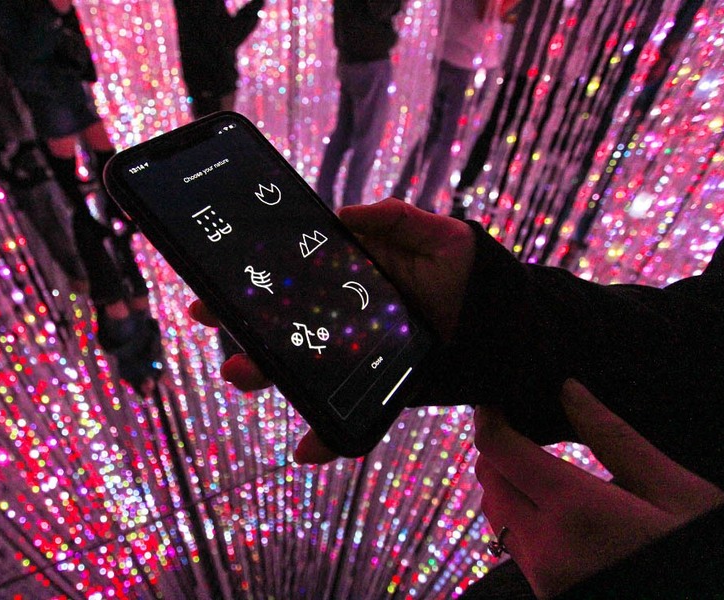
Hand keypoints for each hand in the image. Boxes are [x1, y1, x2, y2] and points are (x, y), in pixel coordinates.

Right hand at [189, 198, 475, 462]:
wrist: (510, 328)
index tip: (213, 291)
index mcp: (351, 278)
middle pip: (288, 328)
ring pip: (307, 370)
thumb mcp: (440, 237)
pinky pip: (350, 413)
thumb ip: (397, 219)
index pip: (292, 280)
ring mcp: (361, 354)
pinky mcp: (380, 387)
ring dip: (271, 376)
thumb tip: (345, 214)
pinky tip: (308, 449)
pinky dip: (328, 436)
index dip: (252, 285)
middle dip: (247, 333)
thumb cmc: (470, 273)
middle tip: (214, 329)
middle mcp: (348, 317)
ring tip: (242, 377)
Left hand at [474, 380, 723, 598]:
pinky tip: (559, 512)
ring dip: (508, 486)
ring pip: (495, 514)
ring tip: (542, 469)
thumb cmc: (707, 556)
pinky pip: (514, 546)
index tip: (496, 400)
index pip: (499, 449)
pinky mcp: (548, 595)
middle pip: (489, 480)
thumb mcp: (678, 494)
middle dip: (499, 450)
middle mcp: (547, 547)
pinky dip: (522, 520)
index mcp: (578, 511)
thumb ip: (616, 439)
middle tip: (523, 430)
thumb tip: (571, 391)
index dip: (489, 416)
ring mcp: (544, 577)